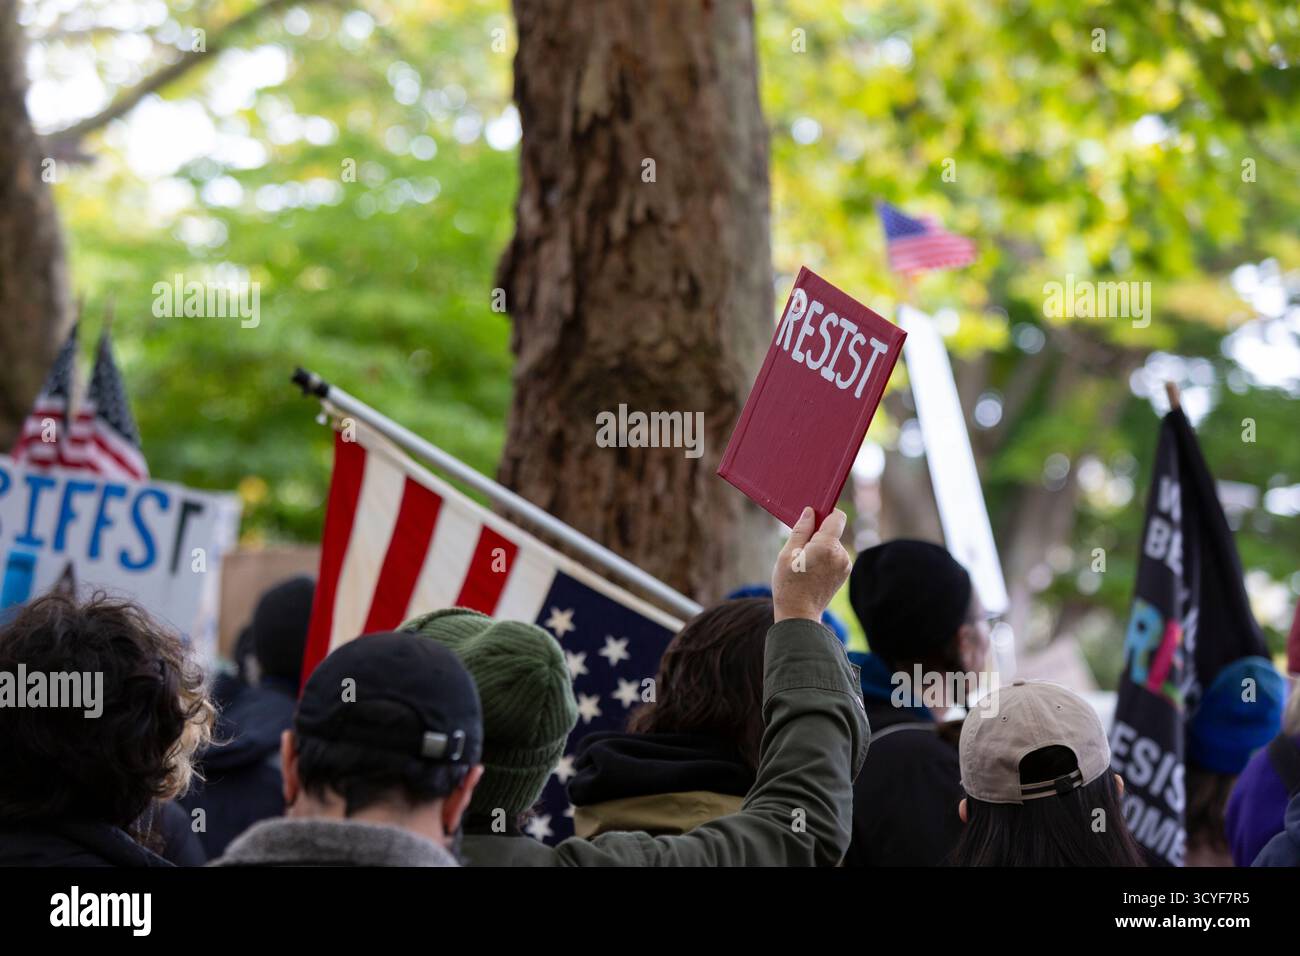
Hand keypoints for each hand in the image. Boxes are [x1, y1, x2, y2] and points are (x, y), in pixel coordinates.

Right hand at [772, 507, 851, 622]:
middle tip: (800, 551)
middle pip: (832, 531)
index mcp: (827, 546)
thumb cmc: (789, 584)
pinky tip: (812, 571)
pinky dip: (825, 558)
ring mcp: (845, 565)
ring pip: (832, 544)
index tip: (811, 519)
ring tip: (805, 564)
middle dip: (817, 534)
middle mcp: (841, 554)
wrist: (799, 614)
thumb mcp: (787, 554)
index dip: (824, 513)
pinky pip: (834, 556)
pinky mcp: (844, 573)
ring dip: (820, 547)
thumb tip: (810, 512)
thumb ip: (801, 530)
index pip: (837, 516)